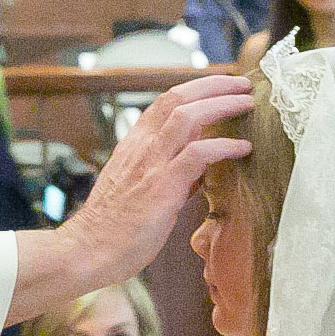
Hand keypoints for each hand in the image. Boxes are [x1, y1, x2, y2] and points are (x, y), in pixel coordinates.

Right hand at [56, 76, 254, 290]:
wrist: (87, 251)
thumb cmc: (113, 227)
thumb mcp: (138, 187)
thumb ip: (167, 170)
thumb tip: (200, 167)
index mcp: (134, 143)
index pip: (166, 101)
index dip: (197, 88)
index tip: (223, 86)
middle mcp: (141, 146)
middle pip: (178, 97)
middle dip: (214, 85)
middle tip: (243, 85)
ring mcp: (150, 164)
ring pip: (188, 116)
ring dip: (222, 104)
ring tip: (247, 104)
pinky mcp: (161, 187)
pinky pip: (197, 154)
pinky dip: (223, 146)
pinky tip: (243, 148)